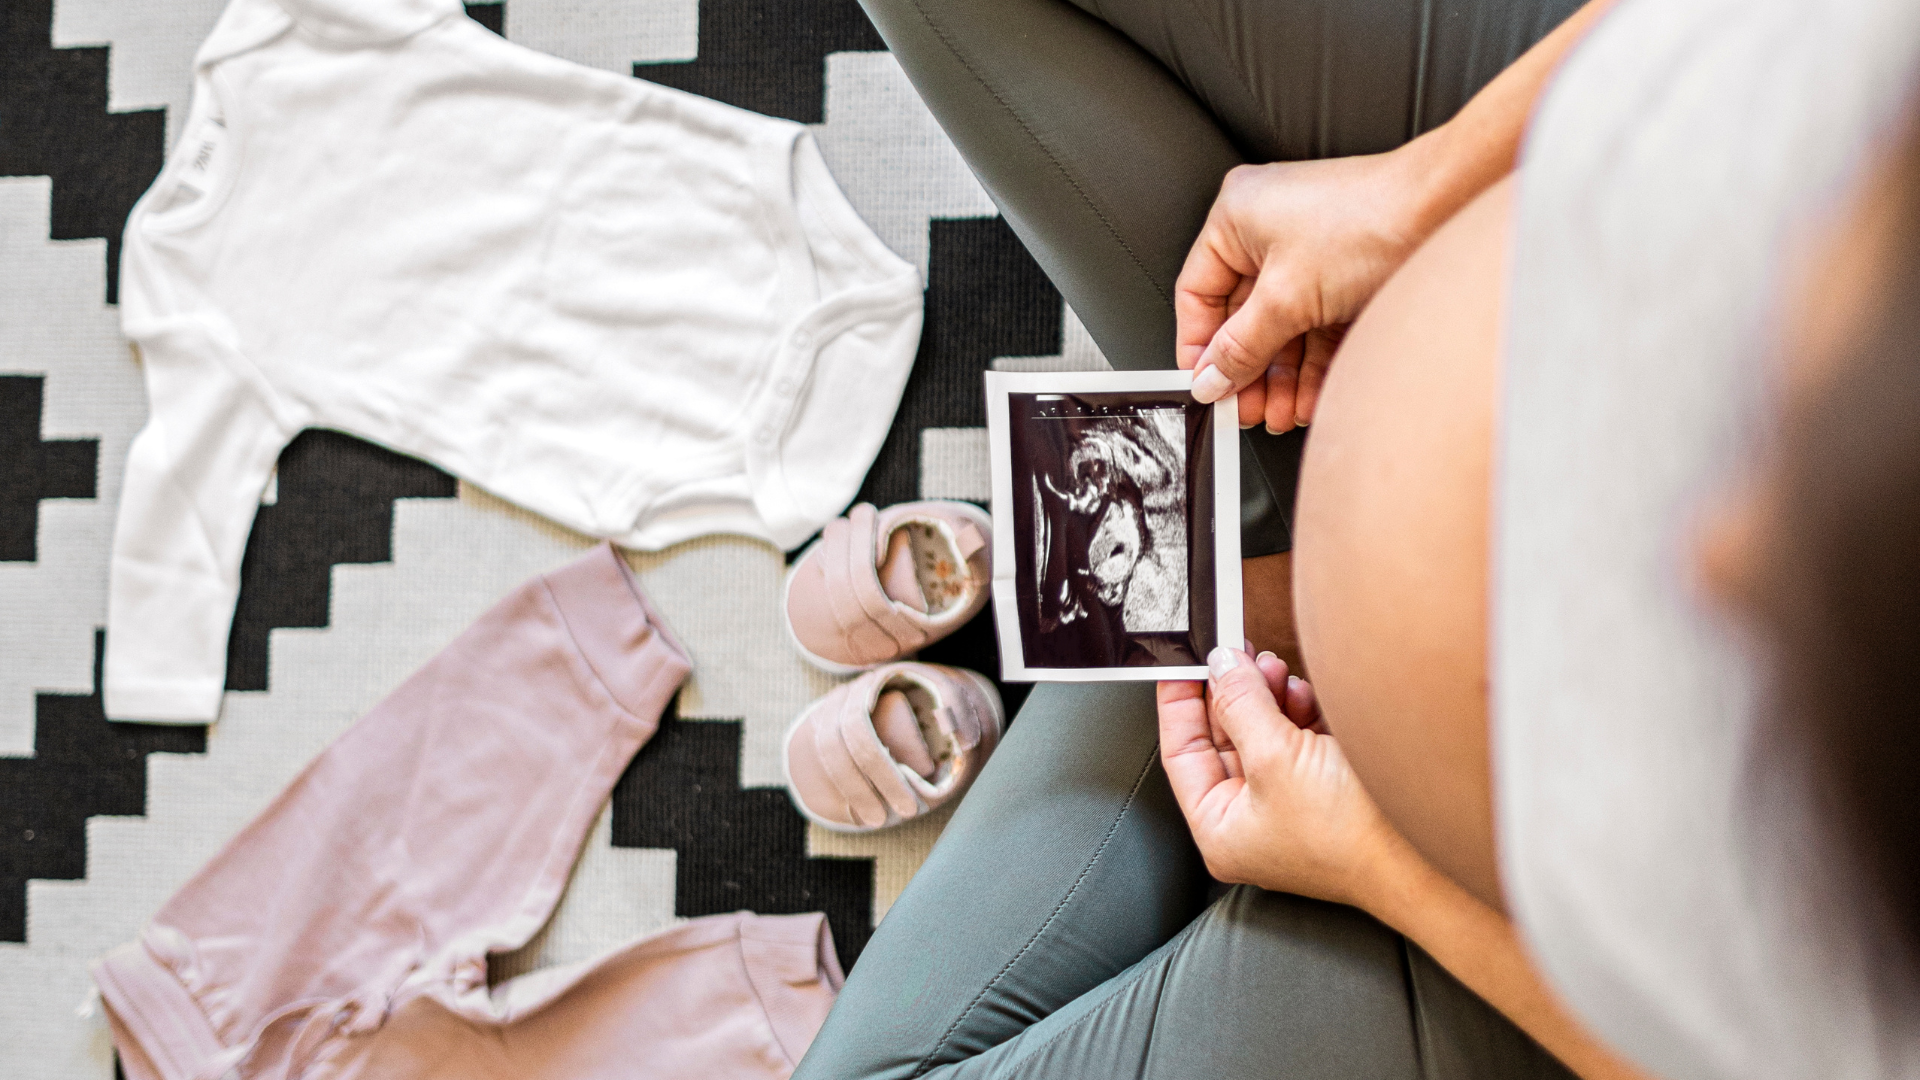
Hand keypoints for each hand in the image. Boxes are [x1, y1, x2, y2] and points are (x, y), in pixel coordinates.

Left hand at [1157, 647, 1404, 906]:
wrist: (1427, 853)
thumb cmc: (1350, 833)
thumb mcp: (1275, 758)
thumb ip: (1239, 705)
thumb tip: (1219, 667)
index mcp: (1221, 829)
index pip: (1181, 753)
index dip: (1178, 703)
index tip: (1182, 661)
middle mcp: (1250, 820)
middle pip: (1223, 737)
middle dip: (1232, 691)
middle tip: (1237, 653)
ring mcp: (1289, 802)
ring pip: (1261, 731)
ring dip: (1266, 695)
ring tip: (1274, 669)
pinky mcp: (1324, 785)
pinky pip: (1296, 737)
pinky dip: (1297, 709)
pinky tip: (1303, 694)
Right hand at [1176, 144, 1445, 431]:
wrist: (1445, 209)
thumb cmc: (1369, 218)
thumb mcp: (1286, 297)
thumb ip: (1241, 346)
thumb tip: (1212, 377)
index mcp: (1237, 217)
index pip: (1197, 293)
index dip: (1198, 345)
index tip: (1205, 383)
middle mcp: (1269, 229)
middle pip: (1242, 317)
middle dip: (1246, 370)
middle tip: (1243, 407)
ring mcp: (1309, 252)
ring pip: (1281, 328)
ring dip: (1279, 377)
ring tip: (1278, 412)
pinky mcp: (1343, 274)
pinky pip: (1314, 327)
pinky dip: (1311, 364)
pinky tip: (1307, 397)